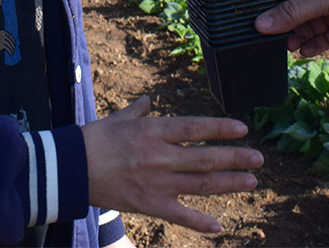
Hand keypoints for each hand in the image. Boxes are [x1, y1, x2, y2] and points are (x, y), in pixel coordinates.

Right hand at [81, 95, 261, 233]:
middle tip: (258, 159)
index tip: (243, 129)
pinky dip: (200, 222)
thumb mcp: (117, 119)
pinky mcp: (149, 204)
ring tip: (251, 182)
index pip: (196, 128)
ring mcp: (157, 182)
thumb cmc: (93, 139)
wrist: (70, 169)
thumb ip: (136, 111)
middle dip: (235, 158)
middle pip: (206, 157)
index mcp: (154, 131)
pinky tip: (219, 226)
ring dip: (228, 183)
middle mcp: (160, 156)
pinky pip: (179, 215)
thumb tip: (146, 102)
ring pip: (200, 184)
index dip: (221, 128)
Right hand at [254, 0, 328, 56]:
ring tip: (286, 46)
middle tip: (260, 30)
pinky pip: (320, 39)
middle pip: (291, 3)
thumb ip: (293, 12)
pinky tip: (304, 51)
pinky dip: (311, 46)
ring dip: (294, 35)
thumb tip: (261, 25)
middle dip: (277, 16)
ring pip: (304, 24)